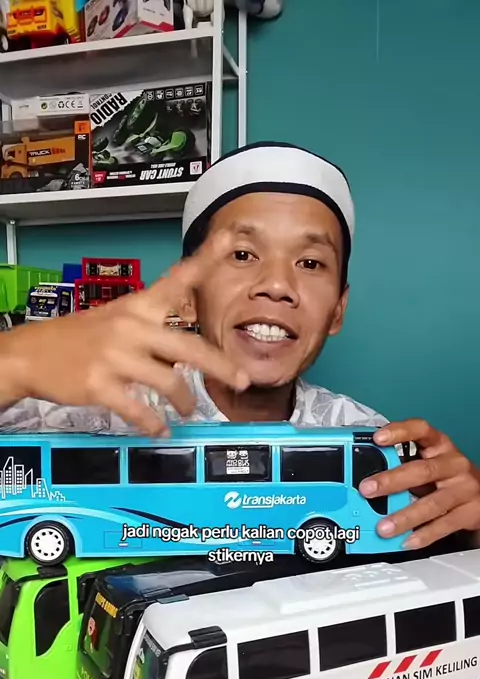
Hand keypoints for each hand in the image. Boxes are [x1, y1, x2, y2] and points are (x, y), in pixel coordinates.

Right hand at [0, 232, 249, 435]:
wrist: (31, 354)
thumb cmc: (79, 338)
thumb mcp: (116, 320)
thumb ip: (152, 331)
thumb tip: (186, 357)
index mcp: (137, 307)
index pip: (176, 279)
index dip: (206, 259)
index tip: (232, 239)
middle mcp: (131, 327)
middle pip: (188, 346)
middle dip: (220, 366)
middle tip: (242, 381)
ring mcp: (115, 357)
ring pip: (168, 381)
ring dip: (184, 401)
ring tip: (188, 410)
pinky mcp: (100, 385)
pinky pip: (138, 410)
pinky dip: (153, 424)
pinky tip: (160, 430)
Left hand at [358, 419, 479, 548]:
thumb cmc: (446, 477)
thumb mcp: (428, 463)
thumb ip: (403, 466)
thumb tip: (365, 480)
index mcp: (440, 446)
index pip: (421, 430)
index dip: (399, 432)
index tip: (377, 438)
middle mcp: (454, 464)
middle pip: (422, 470)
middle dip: (391, 481)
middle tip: (367, 490)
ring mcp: (464, 488)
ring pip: (433, 503)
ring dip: (405, 517)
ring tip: (384, 527)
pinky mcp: (470, 512)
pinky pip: (445, 525)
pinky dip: (424, 535)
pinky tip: (407, 541)